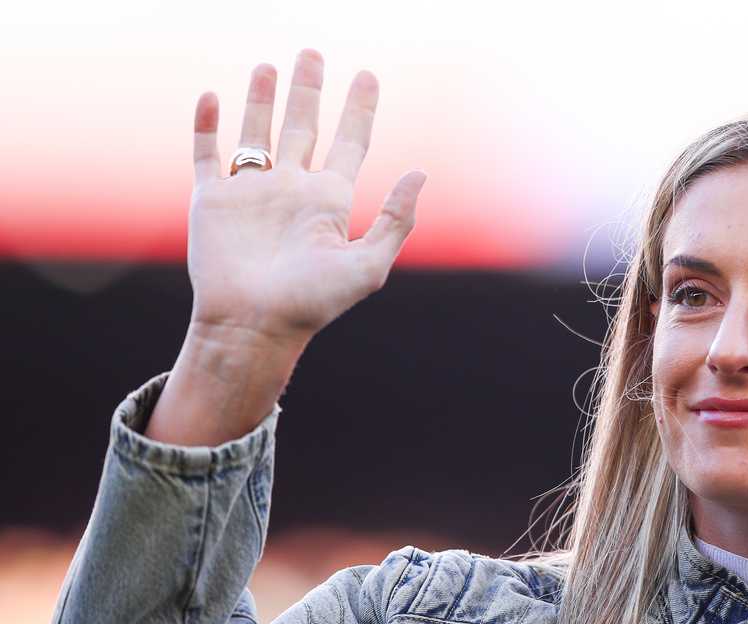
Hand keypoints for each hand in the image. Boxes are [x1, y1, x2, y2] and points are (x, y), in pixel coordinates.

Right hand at [188, 48, 424, 346]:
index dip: (360, 109)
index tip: (369, 75)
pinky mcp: (211, 202)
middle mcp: (291, 190)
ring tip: (268, 66)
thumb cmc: (312, 304)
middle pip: (303, 126)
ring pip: (256, 132)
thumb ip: (394, 220)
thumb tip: (421, 173)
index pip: (350, 142)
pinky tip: (213, 98)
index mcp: (328, 201)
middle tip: (312, 53)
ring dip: (262, 100)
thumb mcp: (367, 266)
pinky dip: (207, 126)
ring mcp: (250, 193)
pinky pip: (207, 155)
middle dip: (308, 90)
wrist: (253, 327)